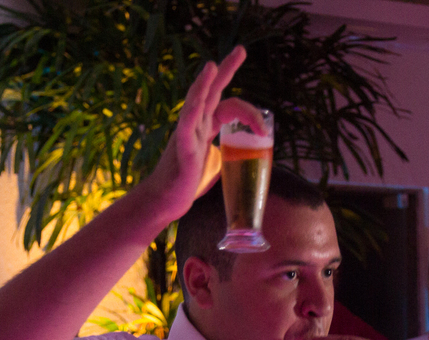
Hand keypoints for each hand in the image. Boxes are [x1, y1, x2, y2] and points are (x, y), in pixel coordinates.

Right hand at [141, 47, 264, 222]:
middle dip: (226, 69)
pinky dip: (191, 111)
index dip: (248, 110)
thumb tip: (244, 157)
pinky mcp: (182, 149)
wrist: (165, 201)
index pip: (227, 105)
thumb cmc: (186, 184)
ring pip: (195, 102)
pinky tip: (197, 100)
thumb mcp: (214, 164)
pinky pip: (185, 127)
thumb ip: (225, 153)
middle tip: (241, 49)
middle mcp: (195, 125)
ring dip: (204, 84)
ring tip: (212, 66)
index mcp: (204, 128)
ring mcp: (186, 135)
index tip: (264, 128)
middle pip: (211, 91)